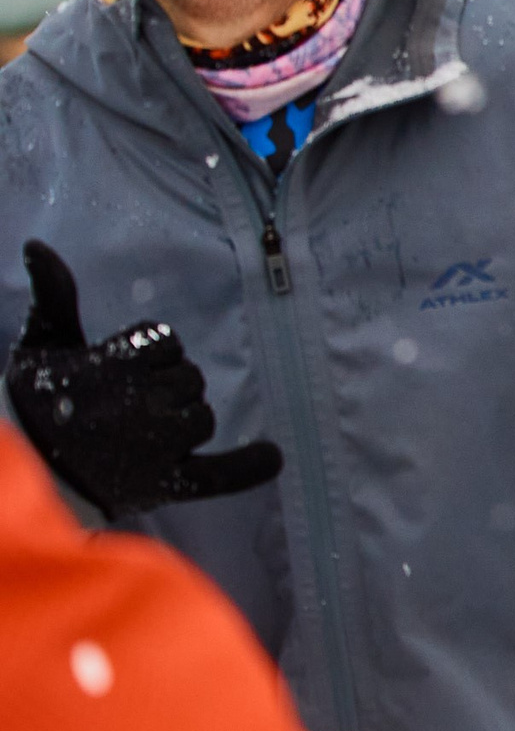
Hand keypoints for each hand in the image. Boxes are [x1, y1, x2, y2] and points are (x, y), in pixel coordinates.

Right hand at [6, 240, 280, 516]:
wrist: (26, 466)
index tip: (124, 367)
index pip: (166, 343)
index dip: (153, 352)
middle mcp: (139, 406)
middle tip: (128, 405)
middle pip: (189, 380)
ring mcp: (154, 448)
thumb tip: (38, 246)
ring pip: (202, 418)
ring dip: (187, 419)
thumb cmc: (35, 401)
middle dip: (168, 386)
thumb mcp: (42, 344)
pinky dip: (248, 466)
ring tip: (146, 431)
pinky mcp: (163, 483)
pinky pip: (218, 475)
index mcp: (113, 368)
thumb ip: (54, 297)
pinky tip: (271, 455)